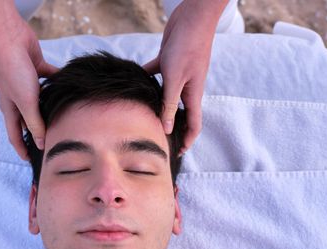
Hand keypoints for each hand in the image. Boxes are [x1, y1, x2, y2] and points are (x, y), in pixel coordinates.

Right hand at [0, 13, 57, 159]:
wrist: (8, 37)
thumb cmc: (12, 70)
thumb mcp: (25, 102)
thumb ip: (35, 123)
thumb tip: (41, 144)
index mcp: (10, 109)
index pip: (15, 135)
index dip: (22, 149)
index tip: (30, 160)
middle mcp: (18, 99)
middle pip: (30, 121)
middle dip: (40, 132)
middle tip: (55, 142)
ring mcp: (26, 84)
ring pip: (40, 102)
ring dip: (50, 109)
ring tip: (67, 118)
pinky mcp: (35, 70)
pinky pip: (49, 80)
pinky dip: (57, 84)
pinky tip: (69, 88)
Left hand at [143, 0, 226, 154]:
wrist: (192, 18)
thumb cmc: (187, 47)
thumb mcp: (175, 79)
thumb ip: (169, 104)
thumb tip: (165, 129)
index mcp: (193, 95)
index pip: (194, 125)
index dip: (187, 141)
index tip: (177, 153)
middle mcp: (186, 88)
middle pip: (179, 114)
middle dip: (170, 128)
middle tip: (156, 138)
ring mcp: (177, 76)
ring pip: (165, 97)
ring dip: (156, 107)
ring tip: (142, 117)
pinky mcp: (168, 64)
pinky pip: (155, 77)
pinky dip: (146, 82)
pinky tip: (132, 85)